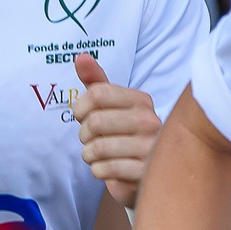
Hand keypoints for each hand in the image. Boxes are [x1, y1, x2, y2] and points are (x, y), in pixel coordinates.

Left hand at [71, 53, 160, 209]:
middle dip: (84, 134)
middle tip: (91, 139)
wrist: (144, 172)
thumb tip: (80, 57)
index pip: (96, 94)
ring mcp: (150, 148)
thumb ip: (95, 81)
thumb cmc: (123, 133)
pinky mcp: (145, 172)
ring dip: (89, 155)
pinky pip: (106, 169)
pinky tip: (107, 169)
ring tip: (98, 155)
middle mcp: (150, 120)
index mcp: (141, 100)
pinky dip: (98, 171)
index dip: (80, 108)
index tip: (83, 116)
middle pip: (95, 122)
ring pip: (98, 148)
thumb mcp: (110, 105)